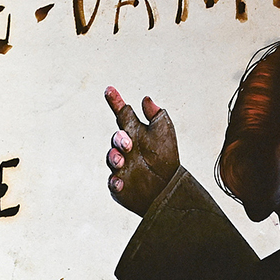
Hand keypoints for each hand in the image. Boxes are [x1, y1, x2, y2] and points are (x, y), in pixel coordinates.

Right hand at [104, 86, 179, 215]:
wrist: (170, 189)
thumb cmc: (166, 159)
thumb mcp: (164, 133)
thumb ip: (155, 115)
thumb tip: (146, 99)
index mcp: (136, 133)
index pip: (123, 115)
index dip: (116, 102)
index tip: (110, 90)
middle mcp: (126, 149)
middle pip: (116, 138)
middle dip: (119, 138)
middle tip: (128, 144)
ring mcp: (122, 166)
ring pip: (111, 159)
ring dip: (114, 158)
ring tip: (123, 160)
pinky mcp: (120, 184)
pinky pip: (113, 182)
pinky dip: (115, 182)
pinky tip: (121, 181)